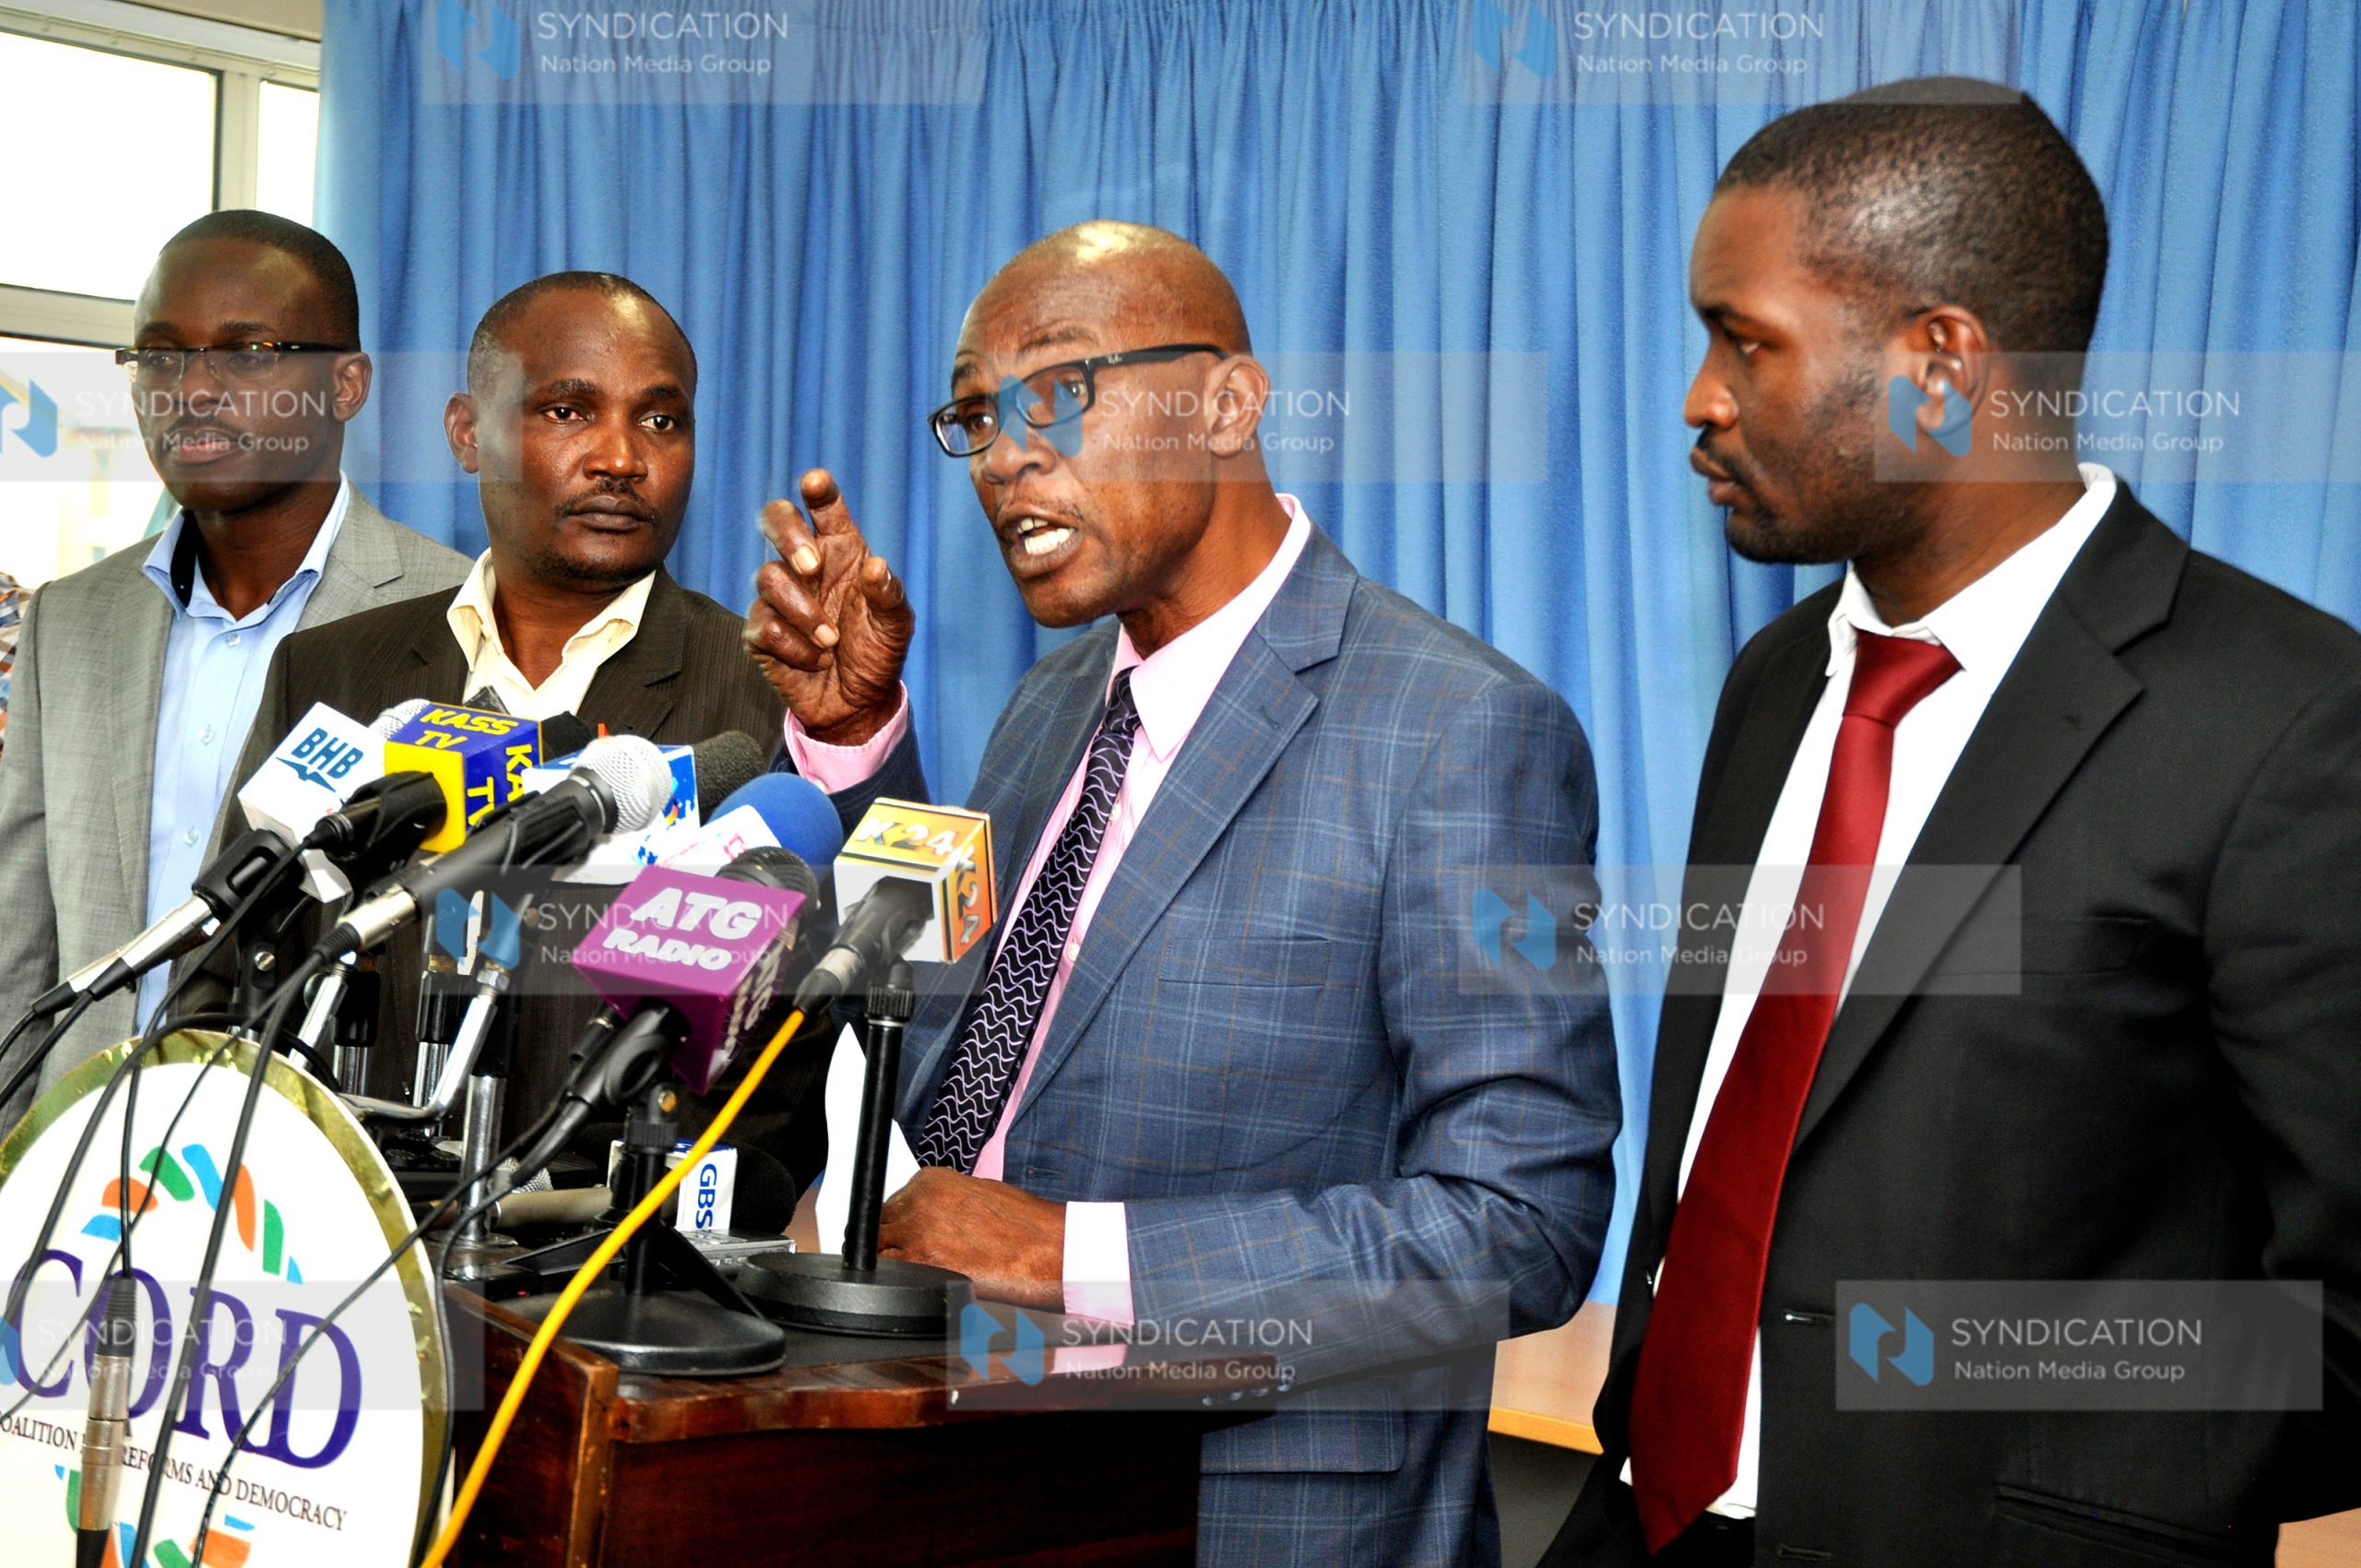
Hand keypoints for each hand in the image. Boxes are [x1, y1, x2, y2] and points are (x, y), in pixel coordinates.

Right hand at [744, 468, 912, 744]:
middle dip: (789, 537)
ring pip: (769, 578)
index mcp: (841, 551)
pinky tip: (814, 660)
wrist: (857, 703)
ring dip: (803, 613)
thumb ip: (889, 595)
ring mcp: (779, 597)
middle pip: (776, 520)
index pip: (824, 508)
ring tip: (831, 642)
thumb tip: (877, 566)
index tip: (815, 483)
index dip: (818, 490)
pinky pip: (764, 625)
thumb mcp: (896, 626)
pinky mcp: (761, 631)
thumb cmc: (877, 653)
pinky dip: (793, 646)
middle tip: (812, 567)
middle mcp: (807, 566)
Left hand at [877, 1167, 1064, 1310]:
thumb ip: (942, 1201)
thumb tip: (925, 1218)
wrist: (1047, 1247)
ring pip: (878, 1249)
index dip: (899, 1223)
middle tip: (916, 1258)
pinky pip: (888, 1272)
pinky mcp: (922, 1262)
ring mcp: (917, 1231)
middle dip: (892, 1241)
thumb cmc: (1023, 1224)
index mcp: (931, 1180)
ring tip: (923, 1272)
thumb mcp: (978, 1193)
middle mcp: (919, 1200)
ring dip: (894, 1261)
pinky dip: (897, 1281)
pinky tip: (922, 1282)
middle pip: (880, 1223)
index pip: (892, 1201)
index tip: (907, 1236)